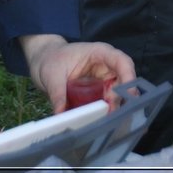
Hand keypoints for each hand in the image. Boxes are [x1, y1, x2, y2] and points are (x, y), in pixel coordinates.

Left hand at [20, 34, 137, 113]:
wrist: (44, 61)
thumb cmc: (51, 60)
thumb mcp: (52, 75)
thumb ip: (57, 93)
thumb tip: (60, 113)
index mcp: (100, 53)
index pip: (122, 61)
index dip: (129, 76)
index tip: (128, 94)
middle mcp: (106, 66)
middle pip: (123, 80)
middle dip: (120, 96)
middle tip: (110, 112)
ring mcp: (103, 79)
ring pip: (118, 92)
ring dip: (114, 106)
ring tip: (105, 119)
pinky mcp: (98, 91)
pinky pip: (106, 101)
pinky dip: (105, 110)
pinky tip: (99, 120)